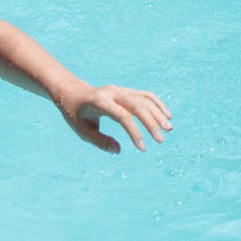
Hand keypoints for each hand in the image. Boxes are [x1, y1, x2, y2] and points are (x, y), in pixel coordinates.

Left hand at [58, 84, 172, 152]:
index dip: (134, 132)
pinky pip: (145, 95)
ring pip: (144, 99)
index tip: (142, 148)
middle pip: (137, 106)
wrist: (72, 92)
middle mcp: (112, 93)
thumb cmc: (75, 113)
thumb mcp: (82, 130)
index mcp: (99, 102)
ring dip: (158, 113)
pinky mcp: (126, 91)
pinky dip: (157, 104)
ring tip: (168, 129)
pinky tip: (166, 116)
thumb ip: (99, 141)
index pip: (122, 116)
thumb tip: (118, 150)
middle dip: (151, 123)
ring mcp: (120, 90)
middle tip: (161, 140)